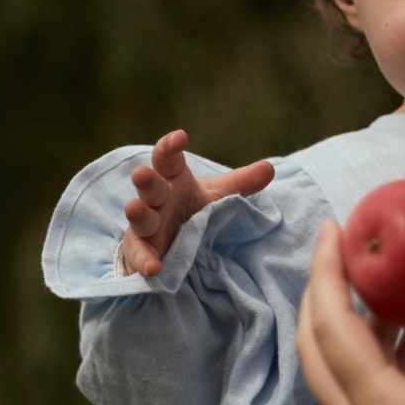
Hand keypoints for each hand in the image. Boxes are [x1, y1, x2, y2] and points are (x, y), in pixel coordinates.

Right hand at [120, 129, 275, 276]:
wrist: (173, 242)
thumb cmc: (193, 210)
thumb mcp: (217, 196)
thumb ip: (242, 183)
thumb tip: (270, 168)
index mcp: (174, 181)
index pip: (168, 160)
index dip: (170, 147)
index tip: (180, 137)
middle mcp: (158, 200)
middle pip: (150, 187)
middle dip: (146, 180)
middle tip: (142, 173)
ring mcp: (147, 226)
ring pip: (140, 218)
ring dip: (137, 214)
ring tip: (134, 208)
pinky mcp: (141, 251)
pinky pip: (140, 255)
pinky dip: (144, 261)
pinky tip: (152, 268)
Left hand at [295, 222, 404, 404]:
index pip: (332, 326)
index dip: (327, 271)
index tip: (335, 227)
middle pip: (316, 347)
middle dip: (323, 291)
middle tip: (345, 243)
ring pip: (338, 372)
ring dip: (352, 323)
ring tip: (385, 276)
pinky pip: (365, 393)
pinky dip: (379, 353)